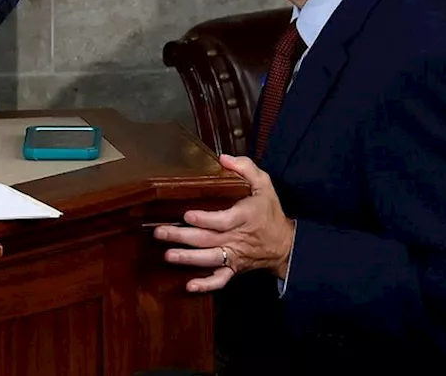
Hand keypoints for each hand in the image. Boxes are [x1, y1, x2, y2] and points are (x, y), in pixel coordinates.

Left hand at [154, 154, 295, 292]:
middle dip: (182, 237)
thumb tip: (224, 158)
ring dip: (188, 258)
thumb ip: (246, 168)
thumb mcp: (264, 184)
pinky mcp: (234, 268)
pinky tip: (190, 286)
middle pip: (208, 239)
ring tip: (168, 255)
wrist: (285, 245)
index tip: (187, 215)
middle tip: (160, 233)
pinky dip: (206, 285)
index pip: (223, 220)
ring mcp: (234, 255)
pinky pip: (221, 280)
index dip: (205, 219)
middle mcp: (237, 238)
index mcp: (244, 217)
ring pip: (210, 259)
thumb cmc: (270, 212)